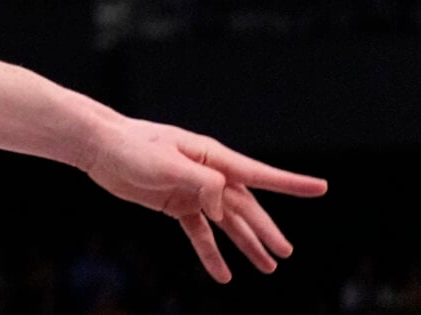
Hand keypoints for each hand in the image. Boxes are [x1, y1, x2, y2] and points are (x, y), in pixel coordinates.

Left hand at [82, 117, 325, 282]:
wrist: (99, 147)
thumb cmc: (133, 147)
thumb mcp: (168, 163)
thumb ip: (202, 184)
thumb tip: (223, 208)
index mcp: (211, 157)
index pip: (258, 174)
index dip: (291, 183)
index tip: (321, 188)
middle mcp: (208, 174)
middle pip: (245, 206)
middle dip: (266, 230)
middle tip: (285, 254)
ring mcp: (193, 190)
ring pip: (227, 222)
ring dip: (246, 244)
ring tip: (267, 268)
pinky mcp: (176, 203)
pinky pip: (200, 232)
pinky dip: (211, 252)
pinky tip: (223, 273)